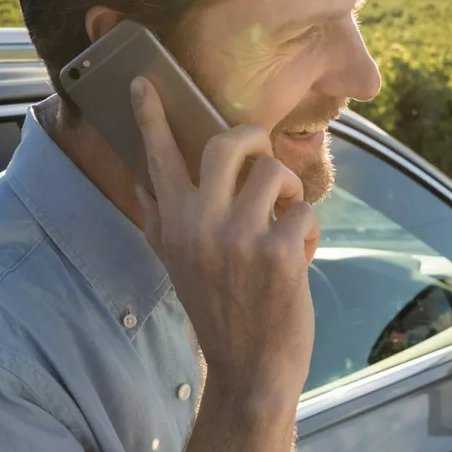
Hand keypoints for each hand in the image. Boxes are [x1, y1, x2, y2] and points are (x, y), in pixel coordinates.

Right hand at [130, 76, 318, 398]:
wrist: (249, 369)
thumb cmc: (218, 311)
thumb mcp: (176, 265)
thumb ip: (160, 220)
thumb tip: (142, 180)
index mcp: (173, 225)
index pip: (159, 160)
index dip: (151, 118)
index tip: (142, 83)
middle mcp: (200, 226)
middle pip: (226, 144)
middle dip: (252, 138)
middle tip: (261, 153)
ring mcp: (240, 239)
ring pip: (274, 172)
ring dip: (290, 190)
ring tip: (287, 218)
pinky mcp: (280, 254)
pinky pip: (305, 211)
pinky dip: (309, 231)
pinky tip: (301, 258)